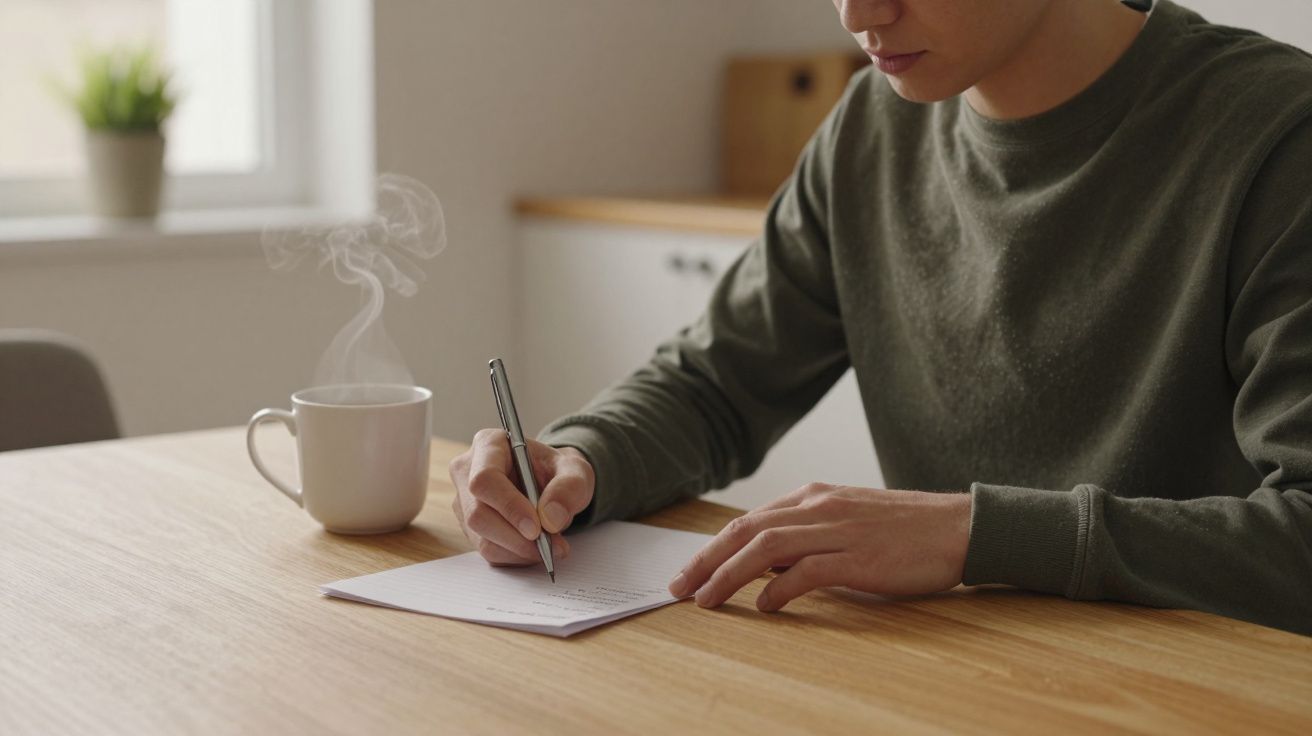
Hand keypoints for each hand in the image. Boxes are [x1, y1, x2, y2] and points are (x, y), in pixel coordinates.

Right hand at [448, 429, 594, 565]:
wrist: (551, 483)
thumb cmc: (557, 470)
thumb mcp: (575, 470)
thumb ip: (569, 488)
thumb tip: (550, 518)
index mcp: (488, 445)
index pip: (485, 479)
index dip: (509, 506)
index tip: (537, 528)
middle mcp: (467, 472)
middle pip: (478, 514)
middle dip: (516, 537)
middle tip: (550, 545)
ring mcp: (465, 502)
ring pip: (482, 538)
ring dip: (519, 550)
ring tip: (550, 547)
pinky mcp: (470, 528)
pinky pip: (488, 551)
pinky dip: (515, 556)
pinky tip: (535, 548)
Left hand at [668, 483, 971, 611]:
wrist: (959, 527)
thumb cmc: (905, 530)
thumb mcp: (847, 521)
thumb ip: (807, 536)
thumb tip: (766, 565)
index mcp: (813, 496)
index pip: (749, 520)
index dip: (714, 547)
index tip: (690, 570)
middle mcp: (818, 507)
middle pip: (745, 530)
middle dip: (705, 559)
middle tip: (679, 587)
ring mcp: (837, 529)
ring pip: (765, 548)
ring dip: (729, 574)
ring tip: (706, 600)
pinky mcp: (857, 556)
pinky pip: (806, 571)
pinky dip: (779, 588)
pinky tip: (765, 607)